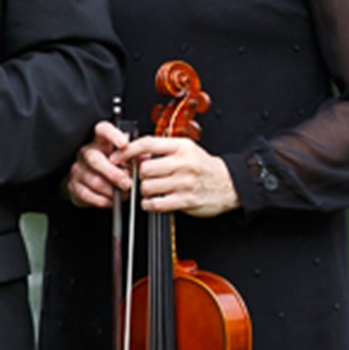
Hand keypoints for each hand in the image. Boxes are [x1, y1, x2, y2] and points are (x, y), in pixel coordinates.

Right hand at [66, 120, 132, 208]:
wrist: (87, 183)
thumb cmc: (110, 167)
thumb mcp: (124, 158)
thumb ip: (135, 156)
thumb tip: (146, 156)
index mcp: (100, 142)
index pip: (103, 130)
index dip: (113, 135)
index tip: (124, 144)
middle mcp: (86, 153)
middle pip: (95, 159)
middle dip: (113, 173)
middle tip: (127, 183)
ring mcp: (78, 169)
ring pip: (94, 180)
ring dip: (111, 190)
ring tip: (123, 194)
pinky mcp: (73, 185)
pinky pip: (88, 195)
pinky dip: (103, 200)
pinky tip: (111, 200)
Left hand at [122, 135, 238, 217]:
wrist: (230, 184)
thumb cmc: (204, 167)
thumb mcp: (186, 150)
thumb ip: (162, 149)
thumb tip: (134, 151)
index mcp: (181, 147)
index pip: (147, 144)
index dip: (127, 151)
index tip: (118, 157)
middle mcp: (183, 163)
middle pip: (144, 168)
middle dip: (139, 175)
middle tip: (141, 177)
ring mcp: (185, 183)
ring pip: (148, 187)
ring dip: (144, 190)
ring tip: (150, 189)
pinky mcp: (186, 200)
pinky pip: (156, 204)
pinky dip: (149, 204)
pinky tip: (152, 201)